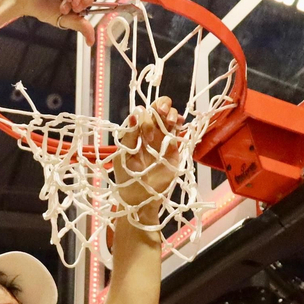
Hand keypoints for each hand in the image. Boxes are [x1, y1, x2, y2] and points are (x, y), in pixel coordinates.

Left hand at [114, 97, 185, 212]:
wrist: (140, 197)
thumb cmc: (127, 178)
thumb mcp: (123, 156)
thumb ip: (129, 137)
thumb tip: (133, 115)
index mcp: (136, 133)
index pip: (143, 113)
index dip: (146, 116)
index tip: (145, 131)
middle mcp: (150, 133)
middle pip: (158, 110)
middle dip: (161, 106)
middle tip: (162, 113)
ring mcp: (163, 140)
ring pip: (170, 117)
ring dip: (171, 113)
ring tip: (170, 121)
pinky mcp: (174, 149)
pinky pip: (178, 132)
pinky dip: (180, 123)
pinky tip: (178, 123)